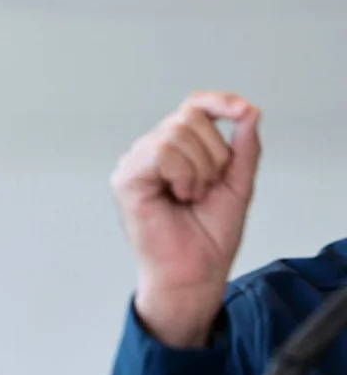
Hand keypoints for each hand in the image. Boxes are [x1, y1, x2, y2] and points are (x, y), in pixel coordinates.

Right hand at [110, 91, 261, 347]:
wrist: (195, 273)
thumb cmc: (208, 238)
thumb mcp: (237, 184)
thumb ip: (243, 149)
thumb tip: (248, 113)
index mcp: (174, 151)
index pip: (193, 107)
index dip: (218, 101)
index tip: (242, 110)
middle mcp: (150, 153)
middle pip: (188, 118)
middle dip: (213, 154)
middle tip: (207, 187)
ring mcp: (135, 165)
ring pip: (176, 134)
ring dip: (199, 169)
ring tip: (192, 196)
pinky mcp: (125, 180)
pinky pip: (160, 153)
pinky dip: (182, 174)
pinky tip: (180, 195)